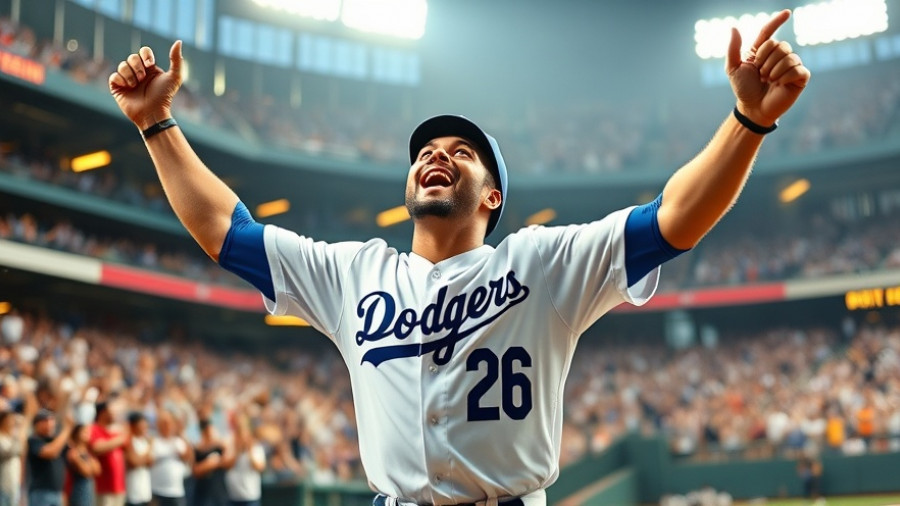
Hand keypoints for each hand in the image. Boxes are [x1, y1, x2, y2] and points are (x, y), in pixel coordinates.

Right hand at [109, 41, 183, 129]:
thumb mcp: (174, 77)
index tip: (150, 64)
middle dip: (138, 66)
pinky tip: (127, 87)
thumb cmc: (164, 97)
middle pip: (132, 57)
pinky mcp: (118, 88)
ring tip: (136, 85)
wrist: (153, 113)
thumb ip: (176, 60)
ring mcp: (127, 80)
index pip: (143, 51)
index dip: (145, 55)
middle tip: (143, 79)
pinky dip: (121, 80)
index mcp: (150, 69)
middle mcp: (138, 73)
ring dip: (130, 74)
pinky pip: (114, 76)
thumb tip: (179, 41)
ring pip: (122, 65)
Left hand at [726, 10, 810, 125]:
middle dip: (766, 61)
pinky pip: (797, 68)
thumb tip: (734, 27)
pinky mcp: (800, 77)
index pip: (769, 32)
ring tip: (768, 80)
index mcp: (762, 51)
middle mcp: (778, 55)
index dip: (777, 21)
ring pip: (789, 56)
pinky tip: (779, 83)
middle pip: (779, 45)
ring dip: (774, 70)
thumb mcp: (733, 69)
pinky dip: (785, 76)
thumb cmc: (744, 89)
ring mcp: (791, 65)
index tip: (787, 13)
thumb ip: (733, 49)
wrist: (753, 108)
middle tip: (761, 75)